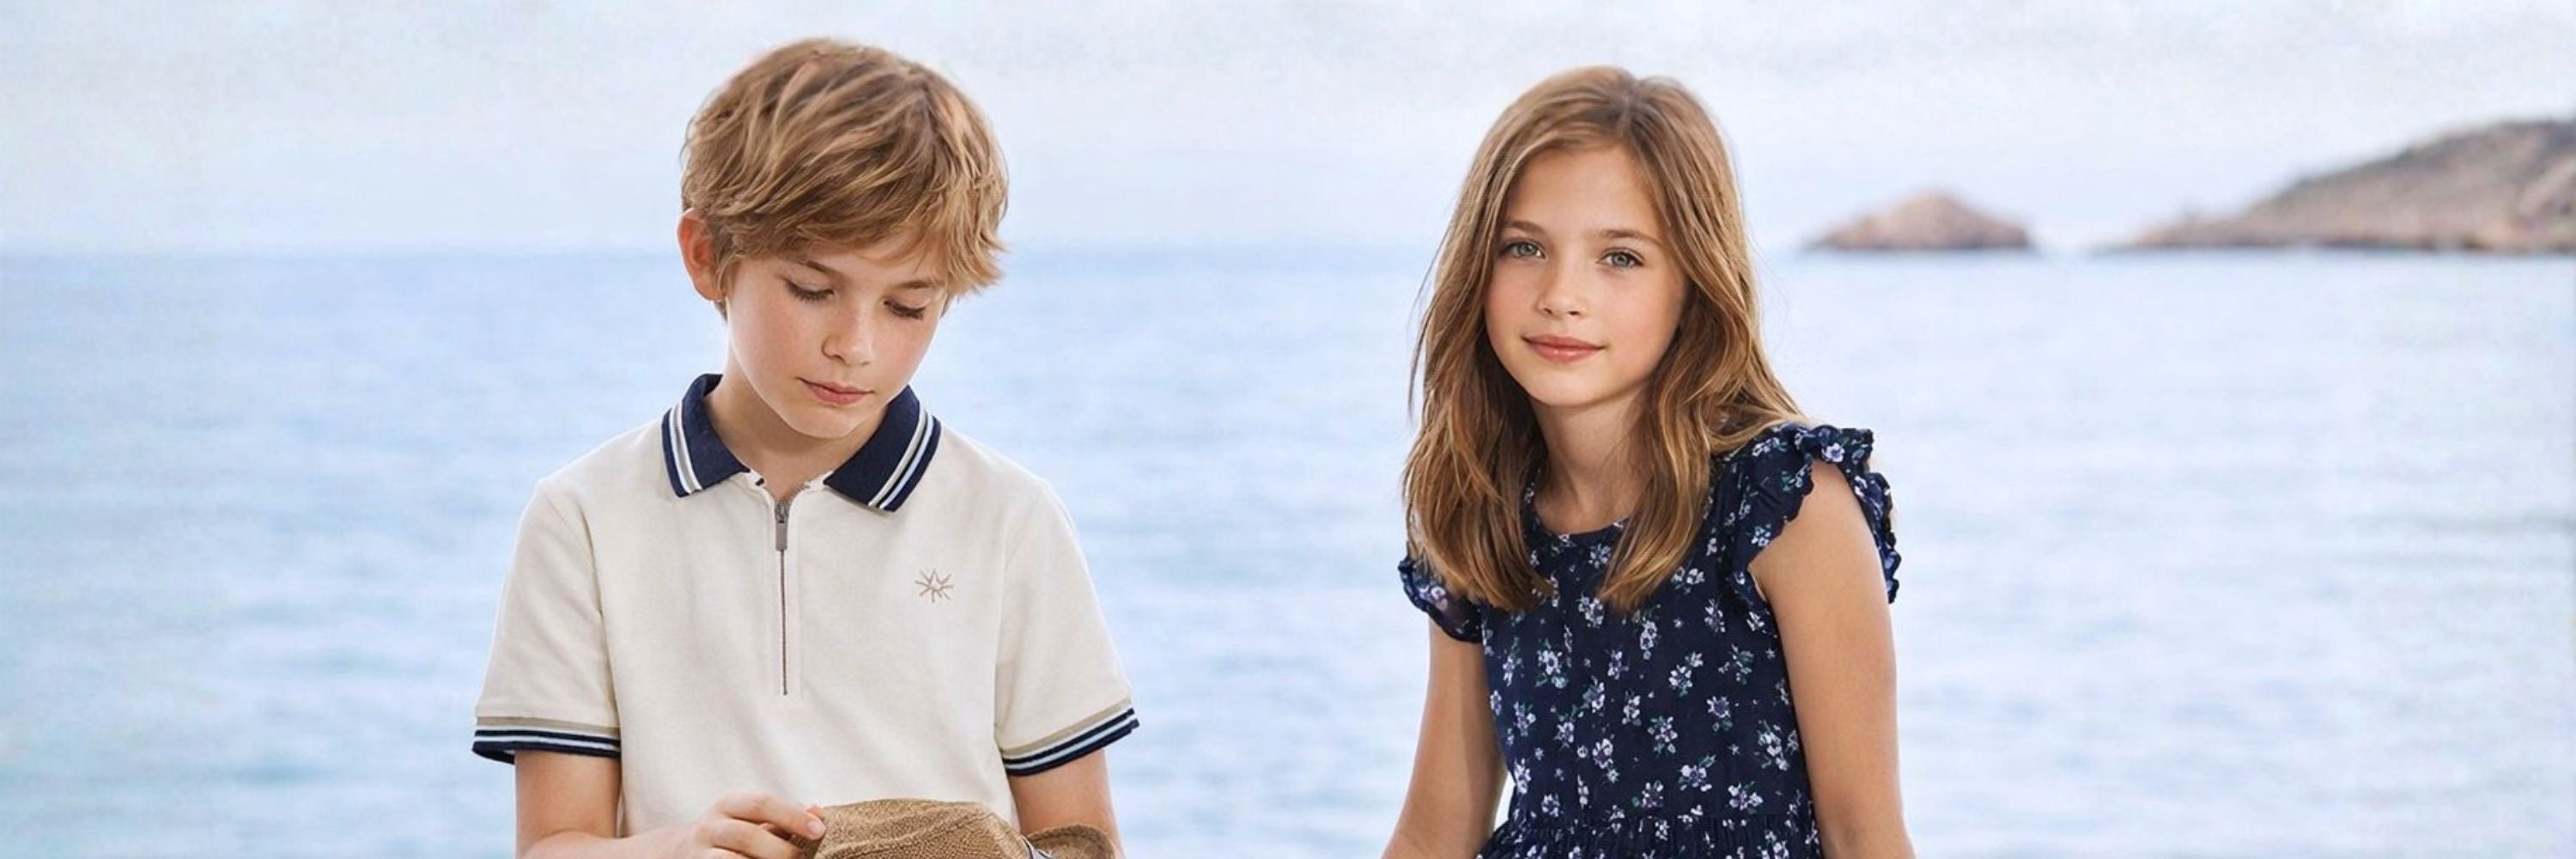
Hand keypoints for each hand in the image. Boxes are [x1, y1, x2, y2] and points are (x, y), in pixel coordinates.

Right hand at [665, 792, 825, 858]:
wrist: (679, 851)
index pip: (761, 804)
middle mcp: (710, 827)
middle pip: (746, 835)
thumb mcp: (751, 819)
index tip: (819, 829)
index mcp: (728, 805)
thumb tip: (818, 812)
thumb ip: (783, 817)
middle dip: (779, 849)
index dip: (791, 816)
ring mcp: (699, 853)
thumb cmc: (732, 834)